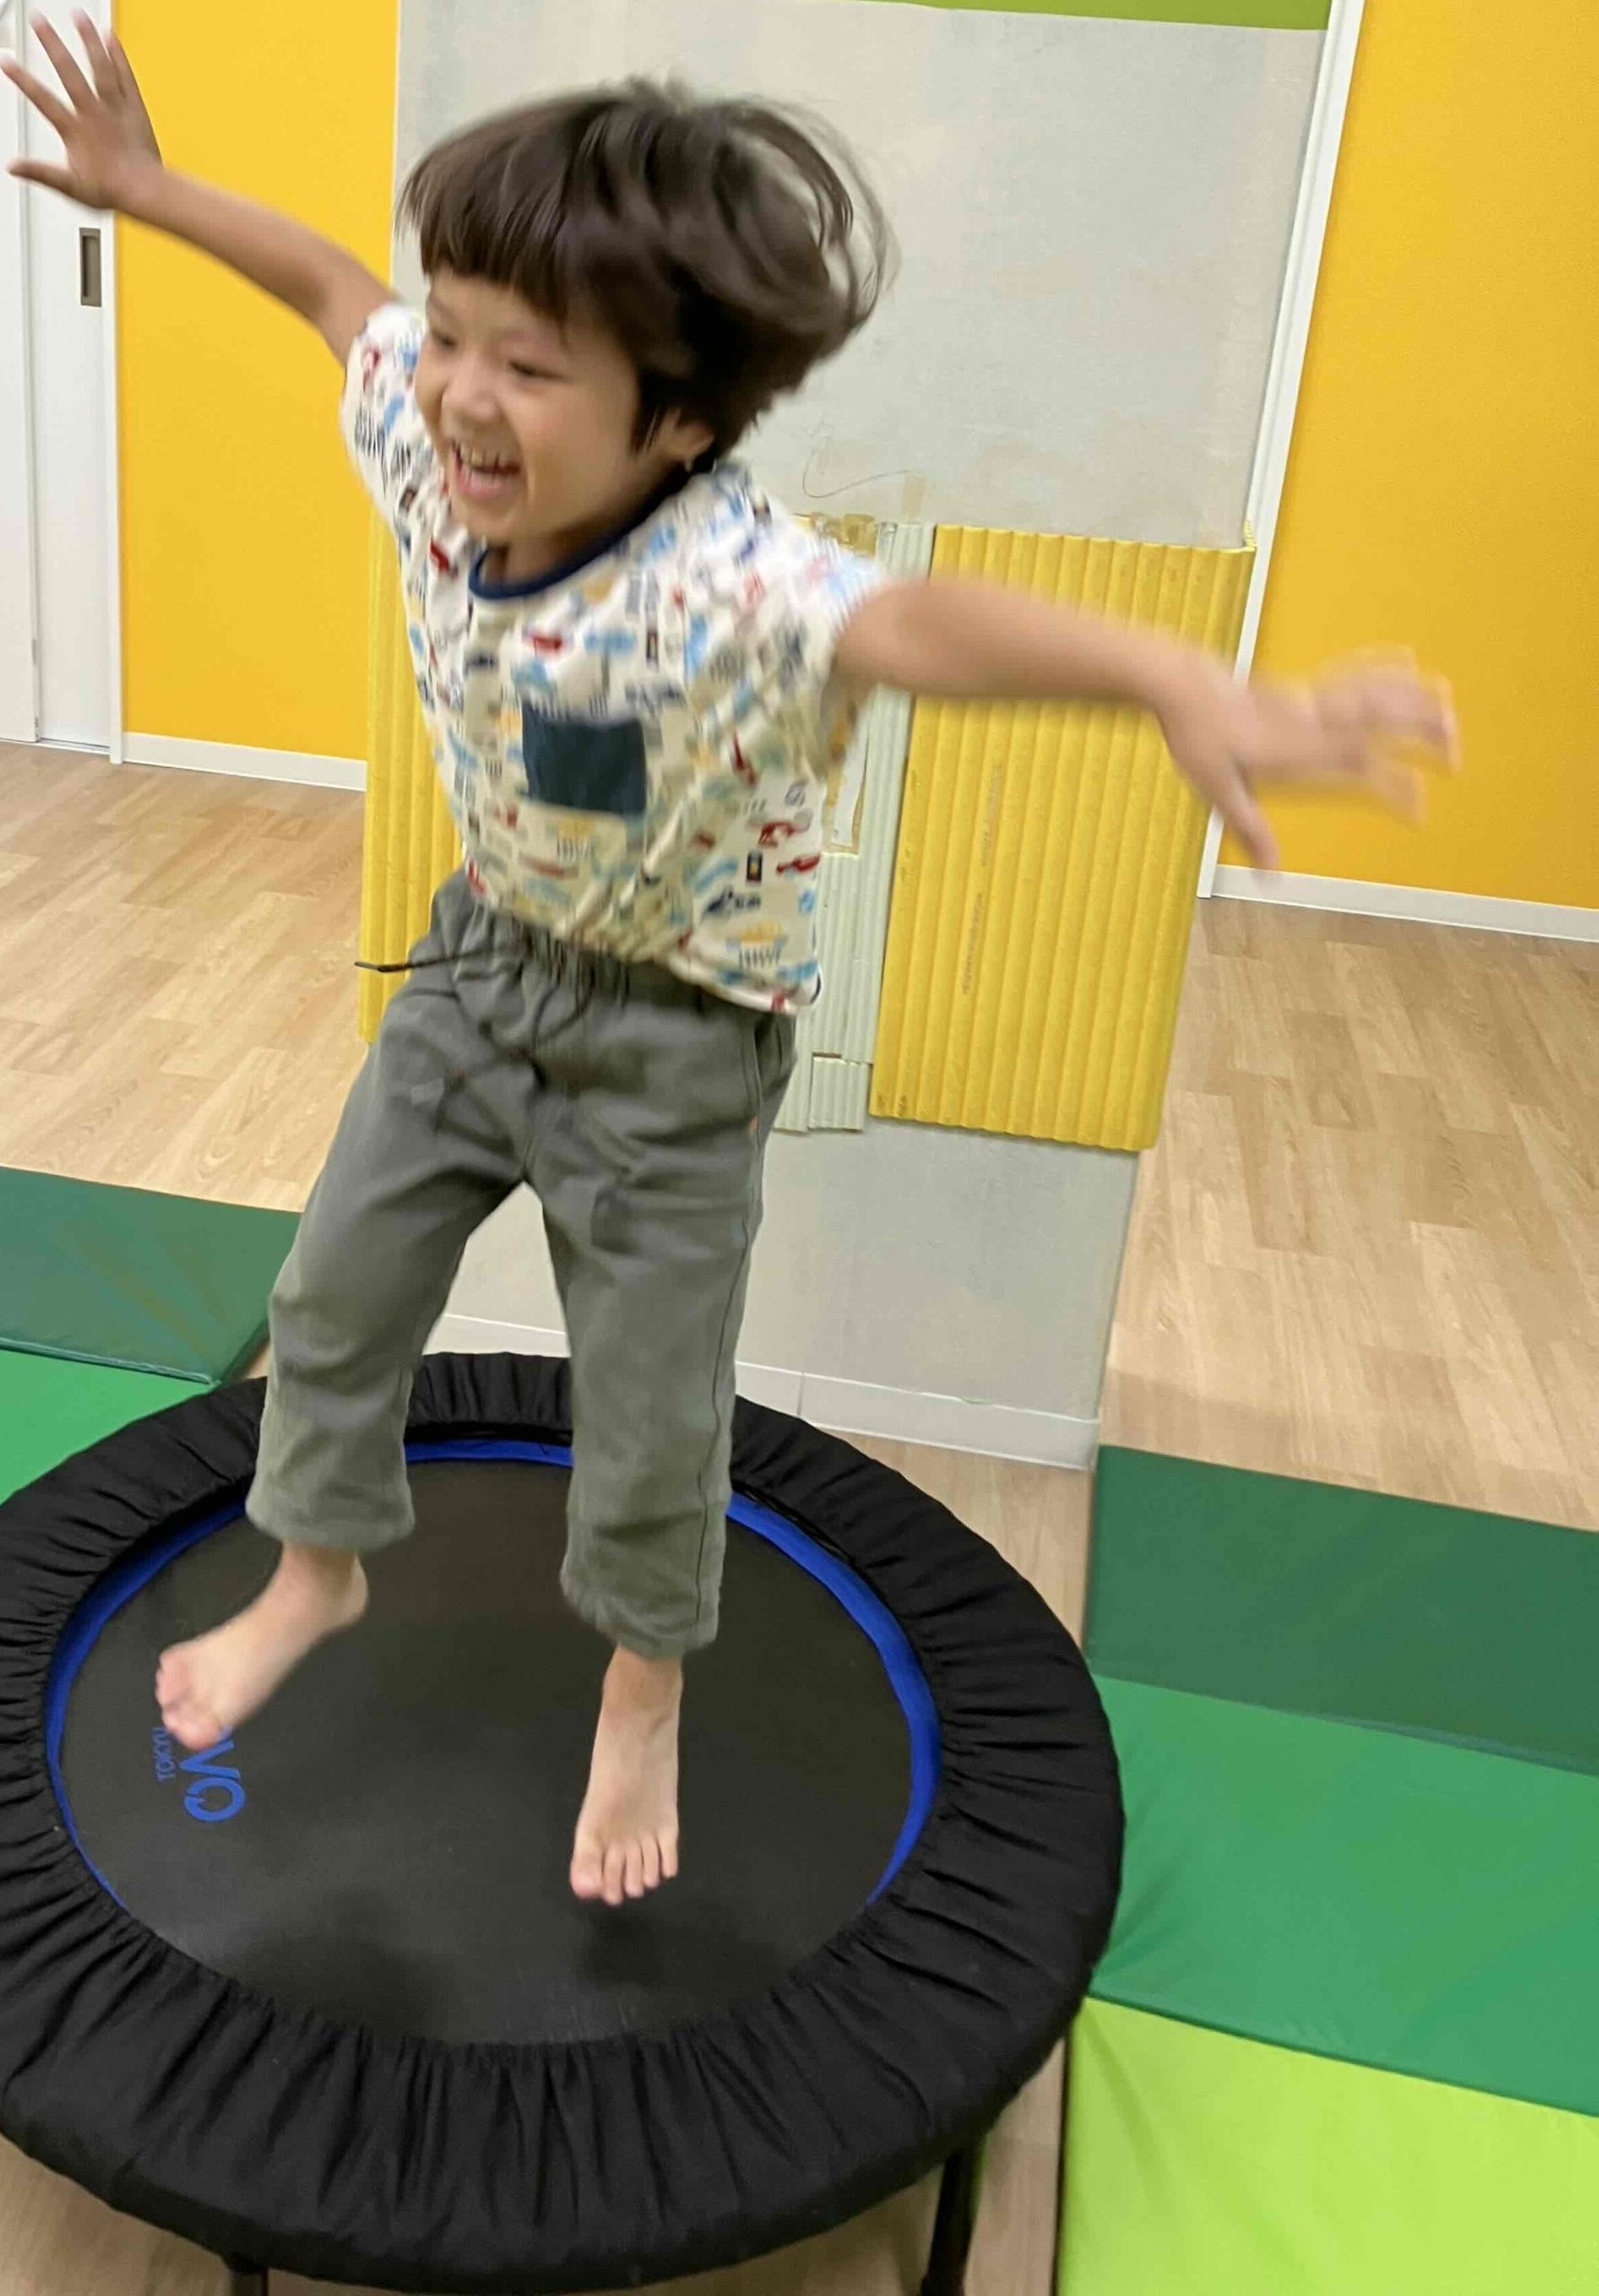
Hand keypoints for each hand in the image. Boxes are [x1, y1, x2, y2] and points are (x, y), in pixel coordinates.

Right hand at [3, 11, 161, 210]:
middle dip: (52, 44)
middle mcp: (95, 114)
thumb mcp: (70, 187)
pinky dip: (118, 56)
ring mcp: (115, 108)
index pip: (44, 100)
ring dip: (88, 39)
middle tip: (38, 19)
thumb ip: (41, 172)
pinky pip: (125, 77)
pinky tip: (110, 36)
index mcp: (76, 131)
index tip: (6, 61)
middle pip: (69, 73)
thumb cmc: (112, 191)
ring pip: (100, 67)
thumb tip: (12, 166)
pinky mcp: (134, 108)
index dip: (23, 80)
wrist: (148, 193)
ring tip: (78, 15)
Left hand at [1154, 649, 1458, 871]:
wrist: (1180, 684)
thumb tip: (1272, 876)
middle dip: (1422, 735)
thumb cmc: (1196, 740)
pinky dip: (1383, 665)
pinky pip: (1352, 672)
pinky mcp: (1303, 684)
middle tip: (1458, 752)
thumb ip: (1250, 830)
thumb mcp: (1218, 791)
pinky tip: (1409, 661)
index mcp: (1296, 753)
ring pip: (1375, 694)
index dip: (1393, 787)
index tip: (1421, 809)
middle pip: (1379, 724)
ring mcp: (1310, 699)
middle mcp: (1312, 723)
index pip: (1357, 769)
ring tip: (1452, 706)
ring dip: (1416, 699)